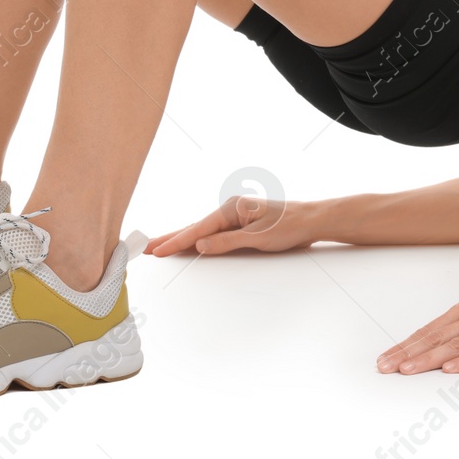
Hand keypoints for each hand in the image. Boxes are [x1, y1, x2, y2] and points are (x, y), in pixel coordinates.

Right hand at [145, 196, 314, 256]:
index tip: (158, 250)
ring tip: (159, 247)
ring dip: (182, 240)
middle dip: (171, 239)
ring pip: (202, 232)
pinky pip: (214, 234)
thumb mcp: (259, 238)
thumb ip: (227, 242)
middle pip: (195, 228)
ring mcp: (235, 217)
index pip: (199, 229)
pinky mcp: (241, 225)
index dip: (177, 241)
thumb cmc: (291, 226)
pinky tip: (189, 246)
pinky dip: (199, 241)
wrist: (312, 221)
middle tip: (146, 248)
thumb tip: (200, 245)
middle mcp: (231, 210)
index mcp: (233, 208)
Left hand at [377, 284, 458, 374]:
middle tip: (385, 367)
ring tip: (408, 370)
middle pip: (437, 337)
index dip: (406, 345)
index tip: (386, 358)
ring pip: (456, 345)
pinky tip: (452, 369)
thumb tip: (433, 342)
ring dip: (430, 358)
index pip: (430, 330)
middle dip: (408, 353)